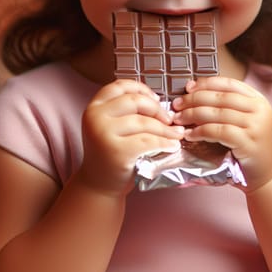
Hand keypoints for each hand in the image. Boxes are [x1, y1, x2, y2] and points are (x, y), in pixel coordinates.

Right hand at [79, 79, 183, 194]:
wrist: (99, 185)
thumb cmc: (110, 153)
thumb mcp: (111, 126)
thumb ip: (126, 112)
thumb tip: (159, 102)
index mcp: (94, 106)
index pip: (120, 86)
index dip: (142, 89)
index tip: (156, 99)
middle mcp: (95, 116)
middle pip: (135, 101)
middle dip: (157, 109)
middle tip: (170, 120)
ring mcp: (104, 133)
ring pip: (144, 122)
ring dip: (166, 128)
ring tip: (177, 134)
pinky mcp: (117, 151)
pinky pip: (148, 141)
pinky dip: (164, 142)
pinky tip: (172, 146)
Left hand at [171, 77, 271, 191]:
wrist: (267, 175)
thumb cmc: (249, 147)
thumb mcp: (243, 121)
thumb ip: (226, 108)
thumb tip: (193, 93)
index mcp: (258, 100)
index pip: (229, 83)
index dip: (206, 83)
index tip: (188, 87)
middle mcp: (260, 109)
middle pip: (221, 97)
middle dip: (195, 99)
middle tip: (177, 105)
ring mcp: (256, 126)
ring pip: (218, 113)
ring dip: (193, 115)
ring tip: (179, 120)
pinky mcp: (249, 142)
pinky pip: (219, 132)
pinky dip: (200, 132)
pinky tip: (189, 135)